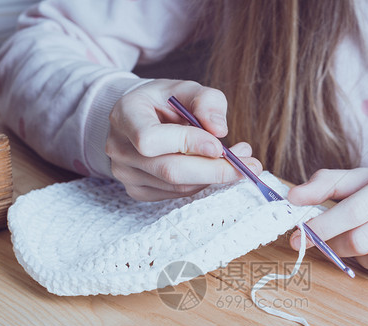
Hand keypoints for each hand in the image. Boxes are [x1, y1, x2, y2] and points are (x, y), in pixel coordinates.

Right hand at [106, 79, 261, 200]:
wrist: (140, 118)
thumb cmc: (165, 101)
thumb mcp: (187, 89)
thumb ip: (207, 101)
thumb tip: (220, 130)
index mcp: (124, 116)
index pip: (150, 139)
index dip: (187, 144)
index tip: (220, 145)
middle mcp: (119, 148)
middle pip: (169, 170)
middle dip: (214, 169)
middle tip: (248, 164)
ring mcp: (125, 174)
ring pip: (177, 186)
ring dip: (213, 176)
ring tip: (238, 159)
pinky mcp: (137, 191)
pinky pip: (176, 194)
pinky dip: (201, 183)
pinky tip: (213, 167)